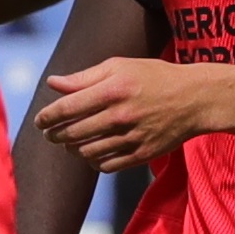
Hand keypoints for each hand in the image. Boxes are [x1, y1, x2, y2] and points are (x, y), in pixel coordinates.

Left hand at [36, 59, 211, 172]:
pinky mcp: (141, 154)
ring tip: (70, 142)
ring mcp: (131, 138)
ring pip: (86, 153)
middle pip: (72, 133)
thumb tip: (52, 83)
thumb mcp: (119, 67)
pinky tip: (92, 154)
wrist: (194, 98)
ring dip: (72, 149)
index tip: (40, 121)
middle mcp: (120, 115)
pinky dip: (93, 162)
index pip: (67, 109)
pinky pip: (106, 166)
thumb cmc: (153, 77)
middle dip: (55, 135)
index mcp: (112, 90)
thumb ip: (84, 77)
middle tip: (51, 134)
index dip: (47, 117)